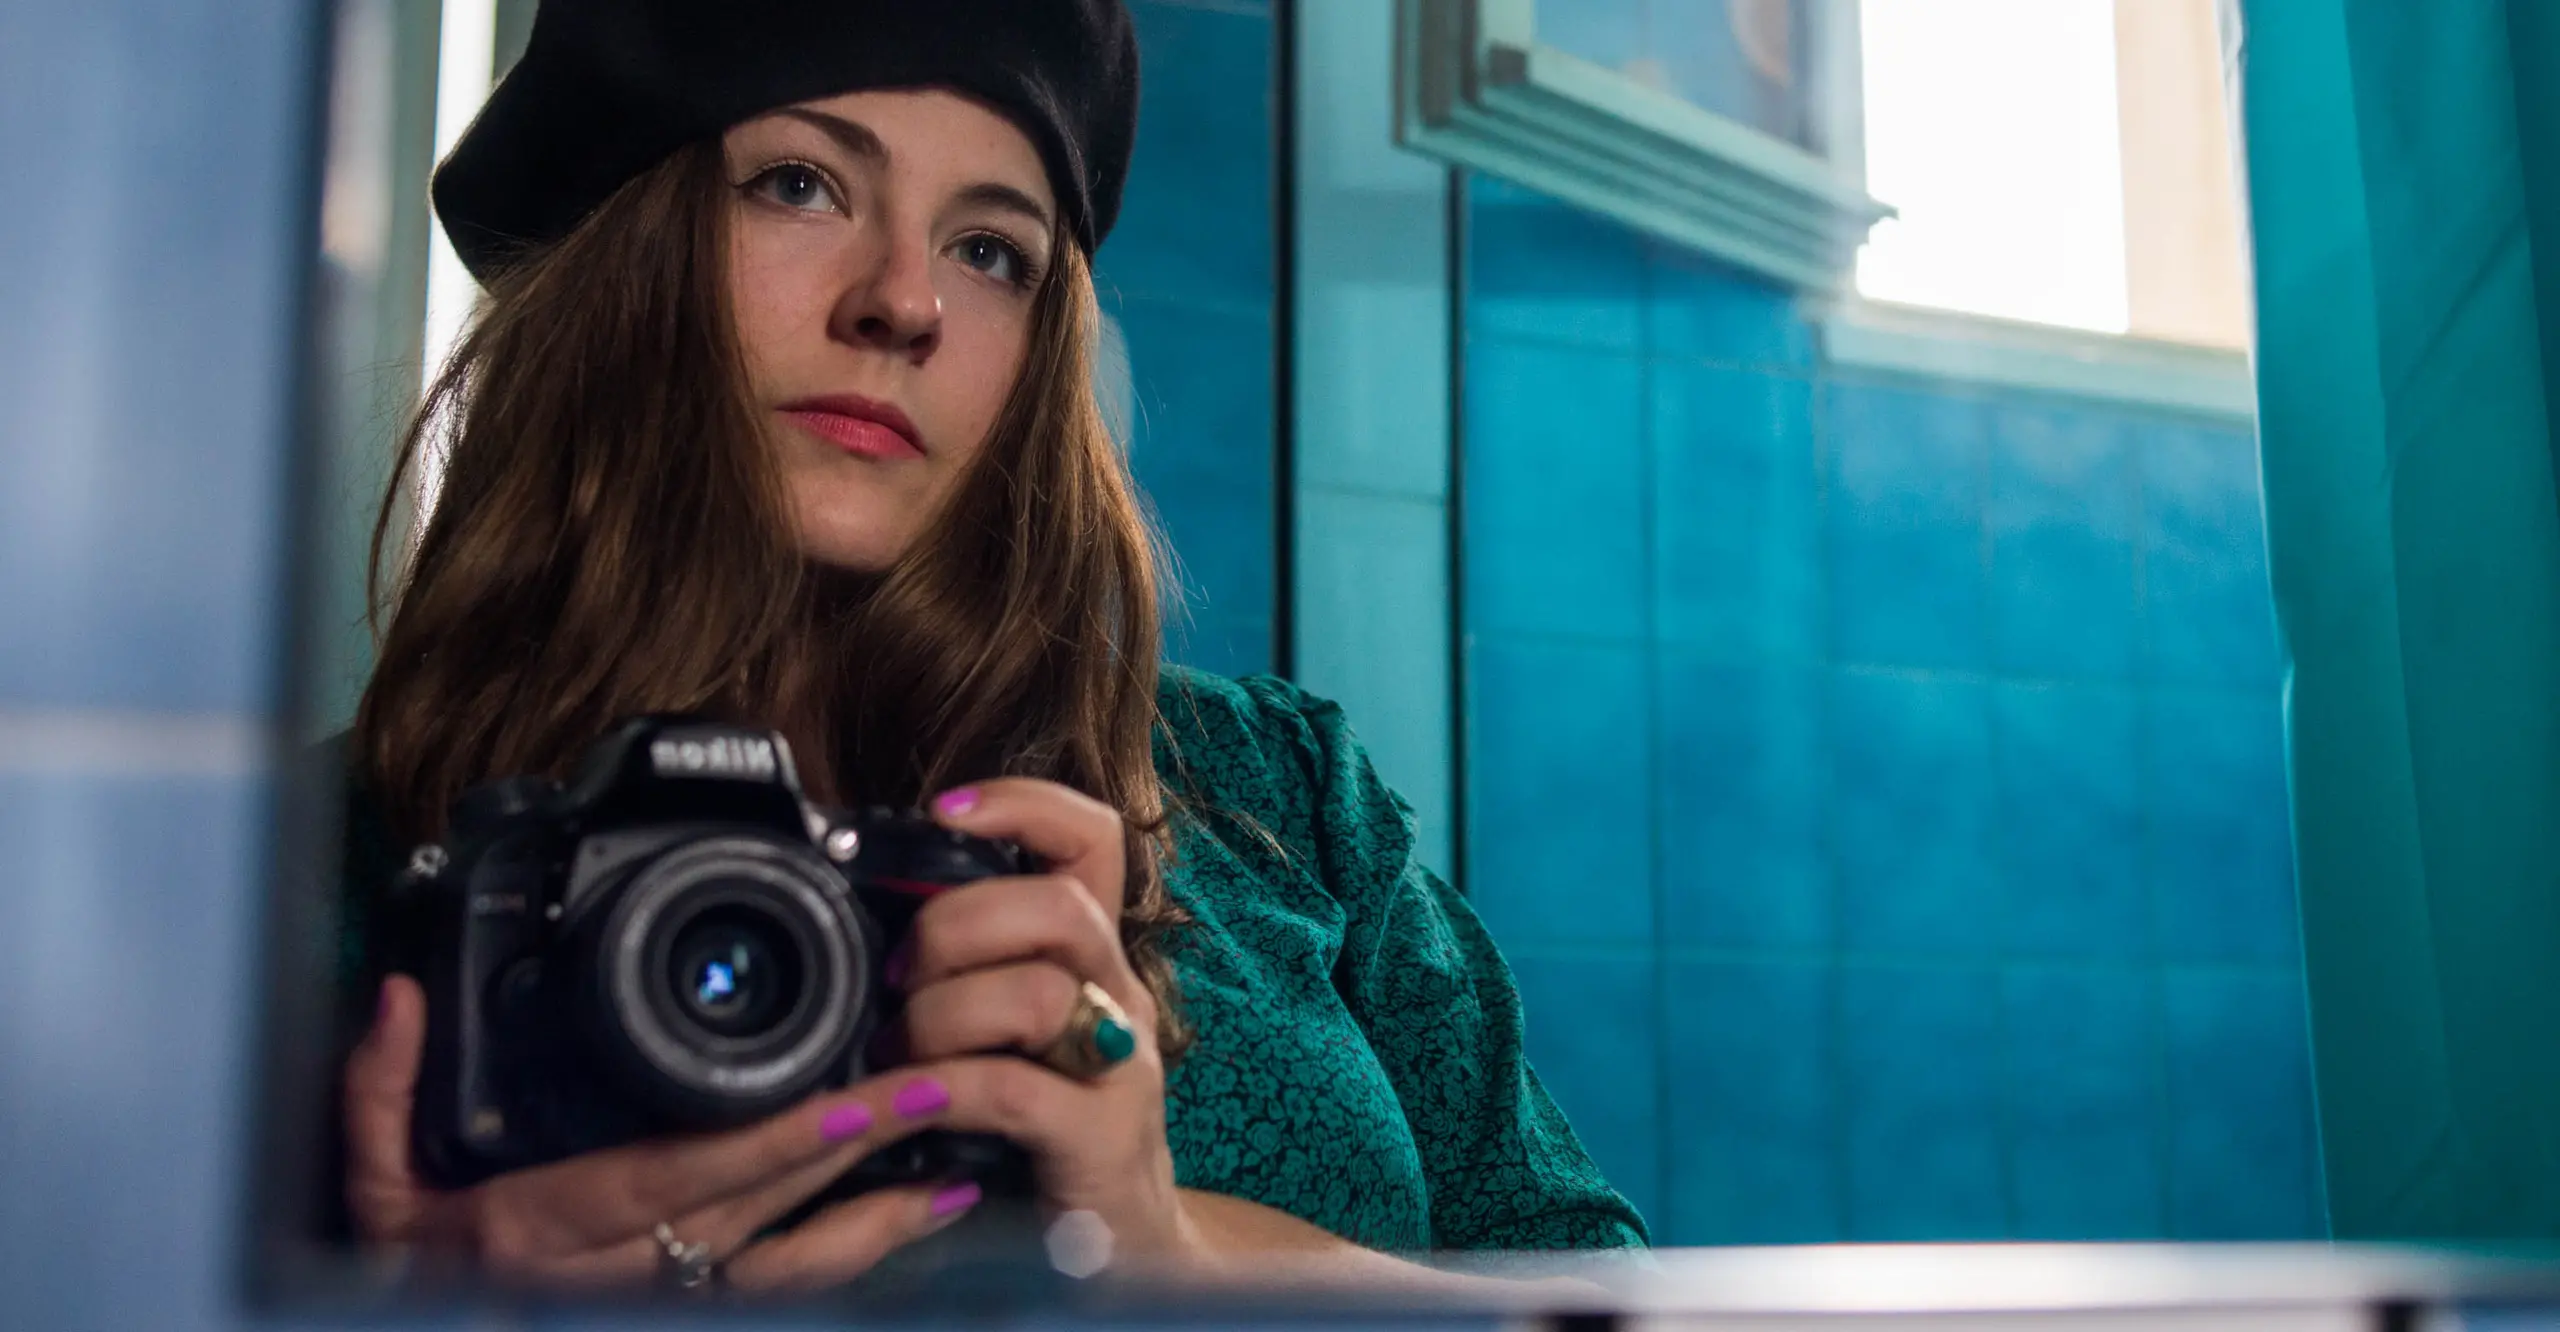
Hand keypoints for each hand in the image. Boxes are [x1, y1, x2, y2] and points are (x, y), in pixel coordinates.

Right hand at [342, 975, 986, 1294]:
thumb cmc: (399, 1279)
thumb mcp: (366, 1190)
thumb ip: (377, 1093)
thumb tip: (393, 1001)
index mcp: (546, 1229)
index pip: (680, 1173)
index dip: (774, 1139)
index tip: (851, 1096)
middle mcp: (620, 1276)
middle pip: (761, 1209)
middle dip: (853, 1151)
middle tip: (937, 1086)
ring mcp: (660, 1304)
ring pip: (793, 1268)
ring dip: (877, 1219)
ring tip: (958, 1170)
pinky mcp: (687, 1316)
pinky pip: (788, 1295)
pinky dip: (857, 1258)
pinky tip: (921, 1218)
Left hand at [836, 778, 1207, 1270]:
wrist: (1118, 1256)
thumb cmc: (1035, 1139)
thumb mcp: (1003, 1038)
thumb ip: (959, 975)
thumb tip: (854, 915)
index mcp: (1090, 960)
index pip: (1092, 840)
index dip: (1022, 805)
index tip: (939, 812)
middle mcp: (1118, 999)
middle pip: (1060, 905)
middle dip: (955, 923)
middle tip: (895, 977)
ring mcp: (1119, 1070)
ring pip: (1039, 991)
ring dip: (940, 1015)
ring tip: (895, 1057)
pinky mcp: (1102, 1142)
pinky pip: (1012, 1090)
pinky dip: (939, 1089)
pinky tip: (902, 1105)